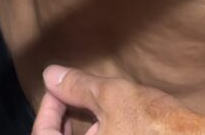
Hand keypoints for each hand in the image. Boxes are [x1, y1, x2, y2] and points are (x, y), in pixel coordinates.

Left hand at [34, 64, 204, 134]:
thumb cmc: (157, 127)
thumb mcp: (113, 97)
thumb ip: (78, 87)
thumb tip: (52, 75)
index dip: (47, 110)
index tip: (59, 89)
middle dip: (64, 118)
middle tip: (74, 96)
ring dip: (84, 128)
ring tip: (101, 107)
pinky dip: (103, 134)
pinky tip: (117, 122)